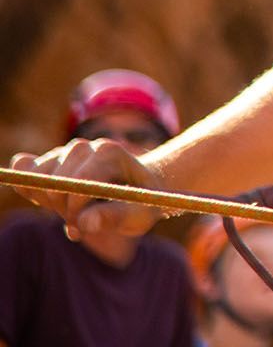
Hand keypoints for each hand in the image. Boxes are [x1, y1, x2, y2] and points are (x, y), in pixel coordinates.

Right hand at [7, 141, 163, 240]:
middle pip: (55, 183)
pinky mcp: (52, 159)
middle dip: (64, 208)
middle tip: (81, 220)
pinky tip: (54, 200)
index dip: (75, 212)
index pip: (78, 184)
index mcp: (110, 153)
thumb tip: (85, 223)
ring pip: (39, 179)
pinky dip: (33, 189)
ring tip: (75, 210)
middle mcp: (86, 147)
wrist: (139, 186)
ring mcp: (67, 151)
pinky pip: (26, 170)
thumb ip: (115, 217)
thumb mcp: (140, 214)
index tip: (83, 229)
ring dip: (51, 202)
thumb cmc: (142, 202)